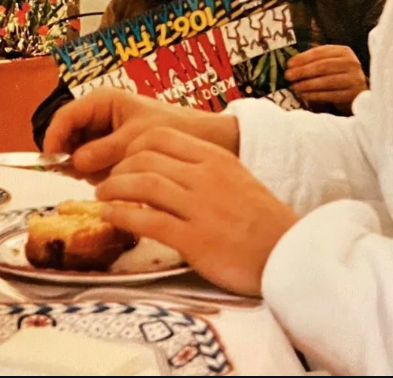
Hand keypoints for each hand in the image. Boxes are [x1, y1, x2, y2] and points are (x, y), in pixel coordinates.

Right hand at [44, 88, 238, 177]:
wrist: (207, 139)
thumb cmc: (175, 128)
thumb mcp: (137, 139)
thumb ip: (104, 151)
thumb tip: (75, 164)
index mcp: (102, 101)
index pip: (65, 116)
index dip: (53, 138)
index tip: (51, 163)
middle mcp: (99, 116)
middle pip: (68, 137)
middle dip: (72, 157)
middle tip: (84, 175)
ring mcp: (105, 134)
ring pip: (79, 154)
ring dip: (88, 168)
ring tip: (110, 173)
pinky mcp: (113, 151)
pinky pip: (95, 165)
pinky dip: (99, 174)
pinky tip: (115, 178)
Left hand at [96, 129, 297, 296]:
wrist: (290, 255)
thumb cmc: (261, 222)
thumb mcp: (235, 180)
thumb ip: (202, 170)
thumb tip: (163, 168)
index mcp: (215, 159)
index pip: (160, 137)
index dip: (131, 147)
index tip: (121, 160)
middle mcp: (206, 177)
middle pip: (144, 158)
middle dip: (117, 168)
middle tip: (106, 181)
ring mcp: (200, 207)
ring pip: (141, 185)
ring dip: (113, 189)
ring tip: (102, 198)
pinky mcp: (195, 240)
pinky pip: (146, 221)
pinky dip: (121, 216)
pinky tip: (110, 217)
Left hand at [285, 44, 366, 112]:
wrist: (357, 92)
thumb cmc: (337, 74)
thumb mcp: (329, 62)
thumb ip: (314, 60)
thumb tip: (291, 64)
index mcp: (344, 51)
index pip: (320, 52)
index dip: (303, 58)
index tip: (289, 64)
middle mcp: (351, 63)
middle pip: (322, 66)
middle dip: (302, 71)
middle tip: (288, 76)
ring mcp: (354, 79)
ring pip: (326, 81)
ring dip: (307, 84)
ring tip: (294, 86)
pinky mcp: (352, 94)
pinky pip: (329, 95)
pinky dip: (314, 95)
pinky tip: (304, 95)